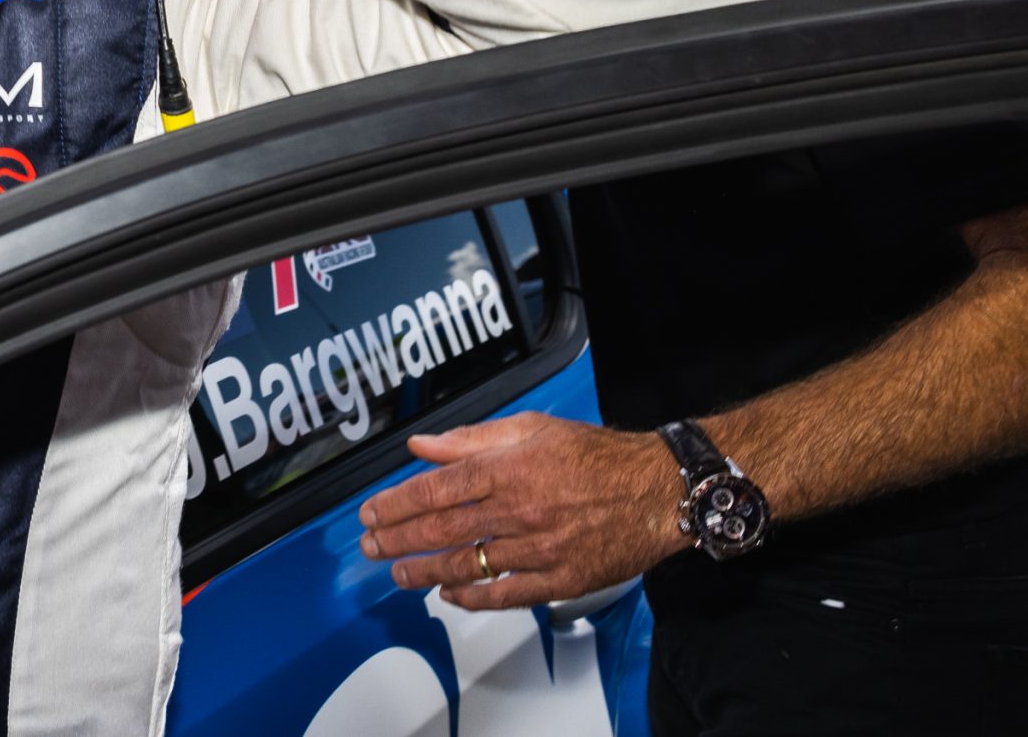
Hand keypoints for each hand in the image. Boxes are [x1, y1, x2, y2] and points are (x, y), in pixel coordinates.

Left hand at [355, 411, 686, 610]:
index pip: (437, 488)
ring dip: (425, 571)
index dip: (397, 503)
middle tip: (370, 547)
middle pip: (443, 529)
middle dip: (398, 540)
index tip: (371, 513)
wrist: (657, 490)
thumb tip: (421, 445)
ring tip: (398, 573)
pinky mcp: (561, 579)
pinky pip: (507, 594)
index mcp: (508, 468)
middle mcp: (519, 509)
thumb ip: (472, 439)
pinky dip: (473, 598)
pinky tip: (449, 595)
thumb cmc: (596, 456)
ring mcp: (540, 548)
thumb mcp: (532, 429)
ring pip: (468, 564)